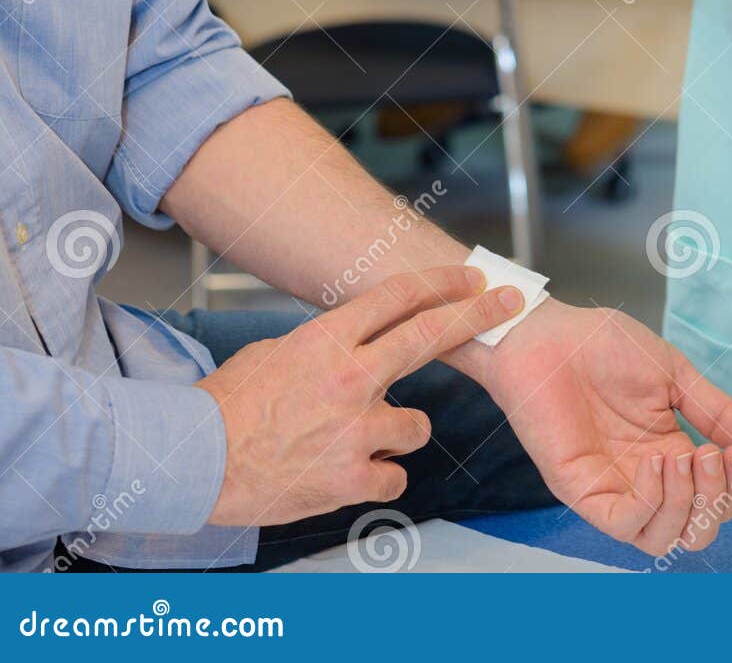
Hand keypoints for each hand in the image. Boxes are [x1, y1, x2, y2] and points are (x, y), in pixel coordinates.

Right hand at [196, 265, 521, 526]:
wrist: (199, 459)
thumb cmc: (234, 405)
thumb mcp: (280, 351)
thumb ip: (331, 345)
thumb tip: (361, 342)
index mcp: (329, 340)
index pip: (399, 297)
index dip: (442, 282)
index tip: (472, 276)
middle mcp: (350, 379)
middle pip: (430, 336)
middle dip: (477, 316)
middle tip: (507, 303)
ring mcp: (354, 431)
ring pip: (417, 425)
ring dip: (400, 432)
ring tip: (358, 438)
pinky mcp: (351, 479)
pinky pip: (395, 476)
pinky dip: (379, 476)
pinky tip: (350, 472)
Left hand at [486, 300, 731, 557]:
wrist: (548, 332)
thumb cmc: (601, 346)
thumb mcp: (674, 376)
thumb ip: (718, 412)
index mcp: (670, 453)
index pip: (715, 499)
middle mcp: (644, 480)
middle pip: (696, 529)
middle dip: (717, 501)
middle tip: (713, 455)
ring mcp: (613, 488)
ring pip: (662, 539)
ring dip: (686, 504)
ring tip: (682, 456)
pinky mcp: (581, 490)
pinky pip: (623, 525)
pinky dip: (649, 504)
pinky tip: (654, 462)